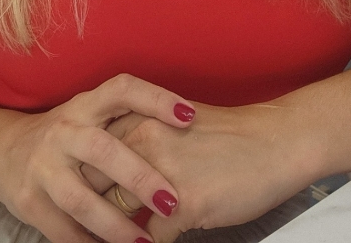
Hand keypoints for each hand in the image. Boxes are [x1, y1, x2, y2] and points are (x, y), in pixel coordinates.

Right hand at [0, 73, 194, 242]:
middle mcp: (63, 131)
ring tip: (145, 242)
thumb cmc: (69, 134)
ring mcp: (42, 167)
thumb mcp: (92, 116)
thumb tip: (190, 131)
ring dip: (115, 224)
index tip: (189, 116)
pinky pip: (63, 230)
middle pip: (102, 150)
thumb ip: (128, 123)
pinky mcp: (29, 201)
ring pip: (80, 199)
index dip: (155, 98)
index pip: (122, 89)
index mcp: (85, 105)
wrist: (3, 151)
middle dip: (138, 177)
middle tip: (172, 201)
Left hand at [89, 102, 310, 242]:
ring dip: (112, 234)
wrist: (276, 141)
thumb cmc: (231, 135)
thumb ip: (143, 141)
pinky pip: (148, 240)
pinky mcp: (182, 206)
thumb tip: (116, 169)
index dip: (81, 184)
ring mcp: (161, 174)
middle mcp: (144, 142)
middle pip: (93, 185)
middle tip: (86, 229)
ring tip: (109, 240)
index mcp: (139, 119)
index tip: (74, 204)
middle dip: (88, 212)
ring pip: (114, 217)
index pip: (90, 156)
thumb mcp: (176, 125)